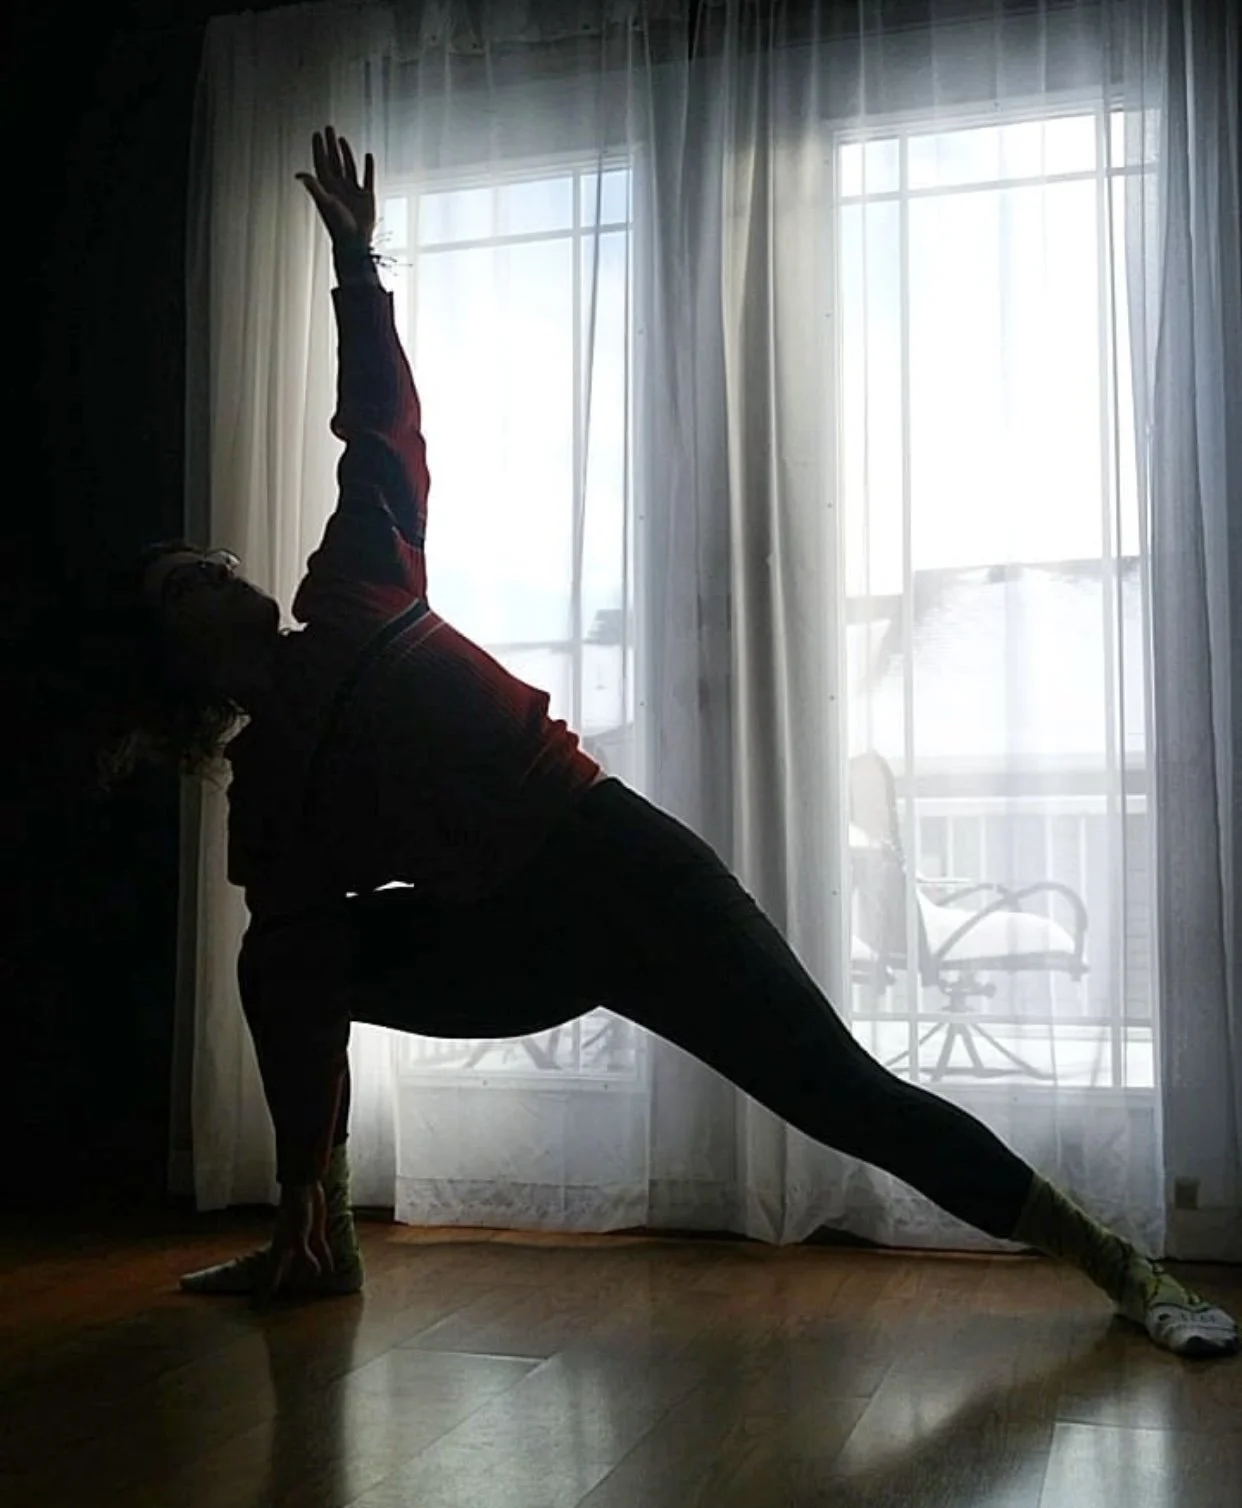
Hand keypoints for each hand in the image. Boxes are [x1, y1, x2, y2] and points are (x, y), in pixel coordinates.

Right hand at [263, 1181, 332, 1298]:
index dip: (265, 1291)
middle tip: (275, 1299)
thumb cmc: (296, 1210)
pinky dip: (325, 1260)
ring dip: (307, 1274)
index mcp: (280, 1249)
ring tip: (307, 1287)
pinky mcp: (316, 1234)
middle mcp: (290, 1248)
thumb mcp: (299, 1236)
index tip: (258, 1307)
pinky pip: (320, 1252)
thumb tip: (317, 1274)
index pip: (271, 1275)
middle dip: (280, 1284)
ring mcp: (303, 1241)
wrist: (305, 1188)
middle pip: (285, 1271)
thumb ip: (306, 1256)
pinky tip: (330, 1270)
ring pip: (304, 1263)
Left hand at [297, 126, 375, 249]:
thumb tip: (299, 175)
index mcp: (327, 187)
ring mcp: (353, 191)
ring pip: (349, 167)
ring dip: (346, 153)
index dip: (319, 149)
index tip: (317, 134)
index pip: (322, 163)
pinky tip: (368, 155)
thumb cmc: (339, 225)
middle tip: (328, 128)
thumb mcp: (326, 203)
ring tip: (342, 139)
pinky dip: (368, 167)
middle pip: (334, 161)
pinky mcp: (366, 197)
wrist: (356, 242)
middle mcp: (339, 187)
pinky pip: (367, 178)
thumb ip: (314, 187)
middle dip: (330, 145)